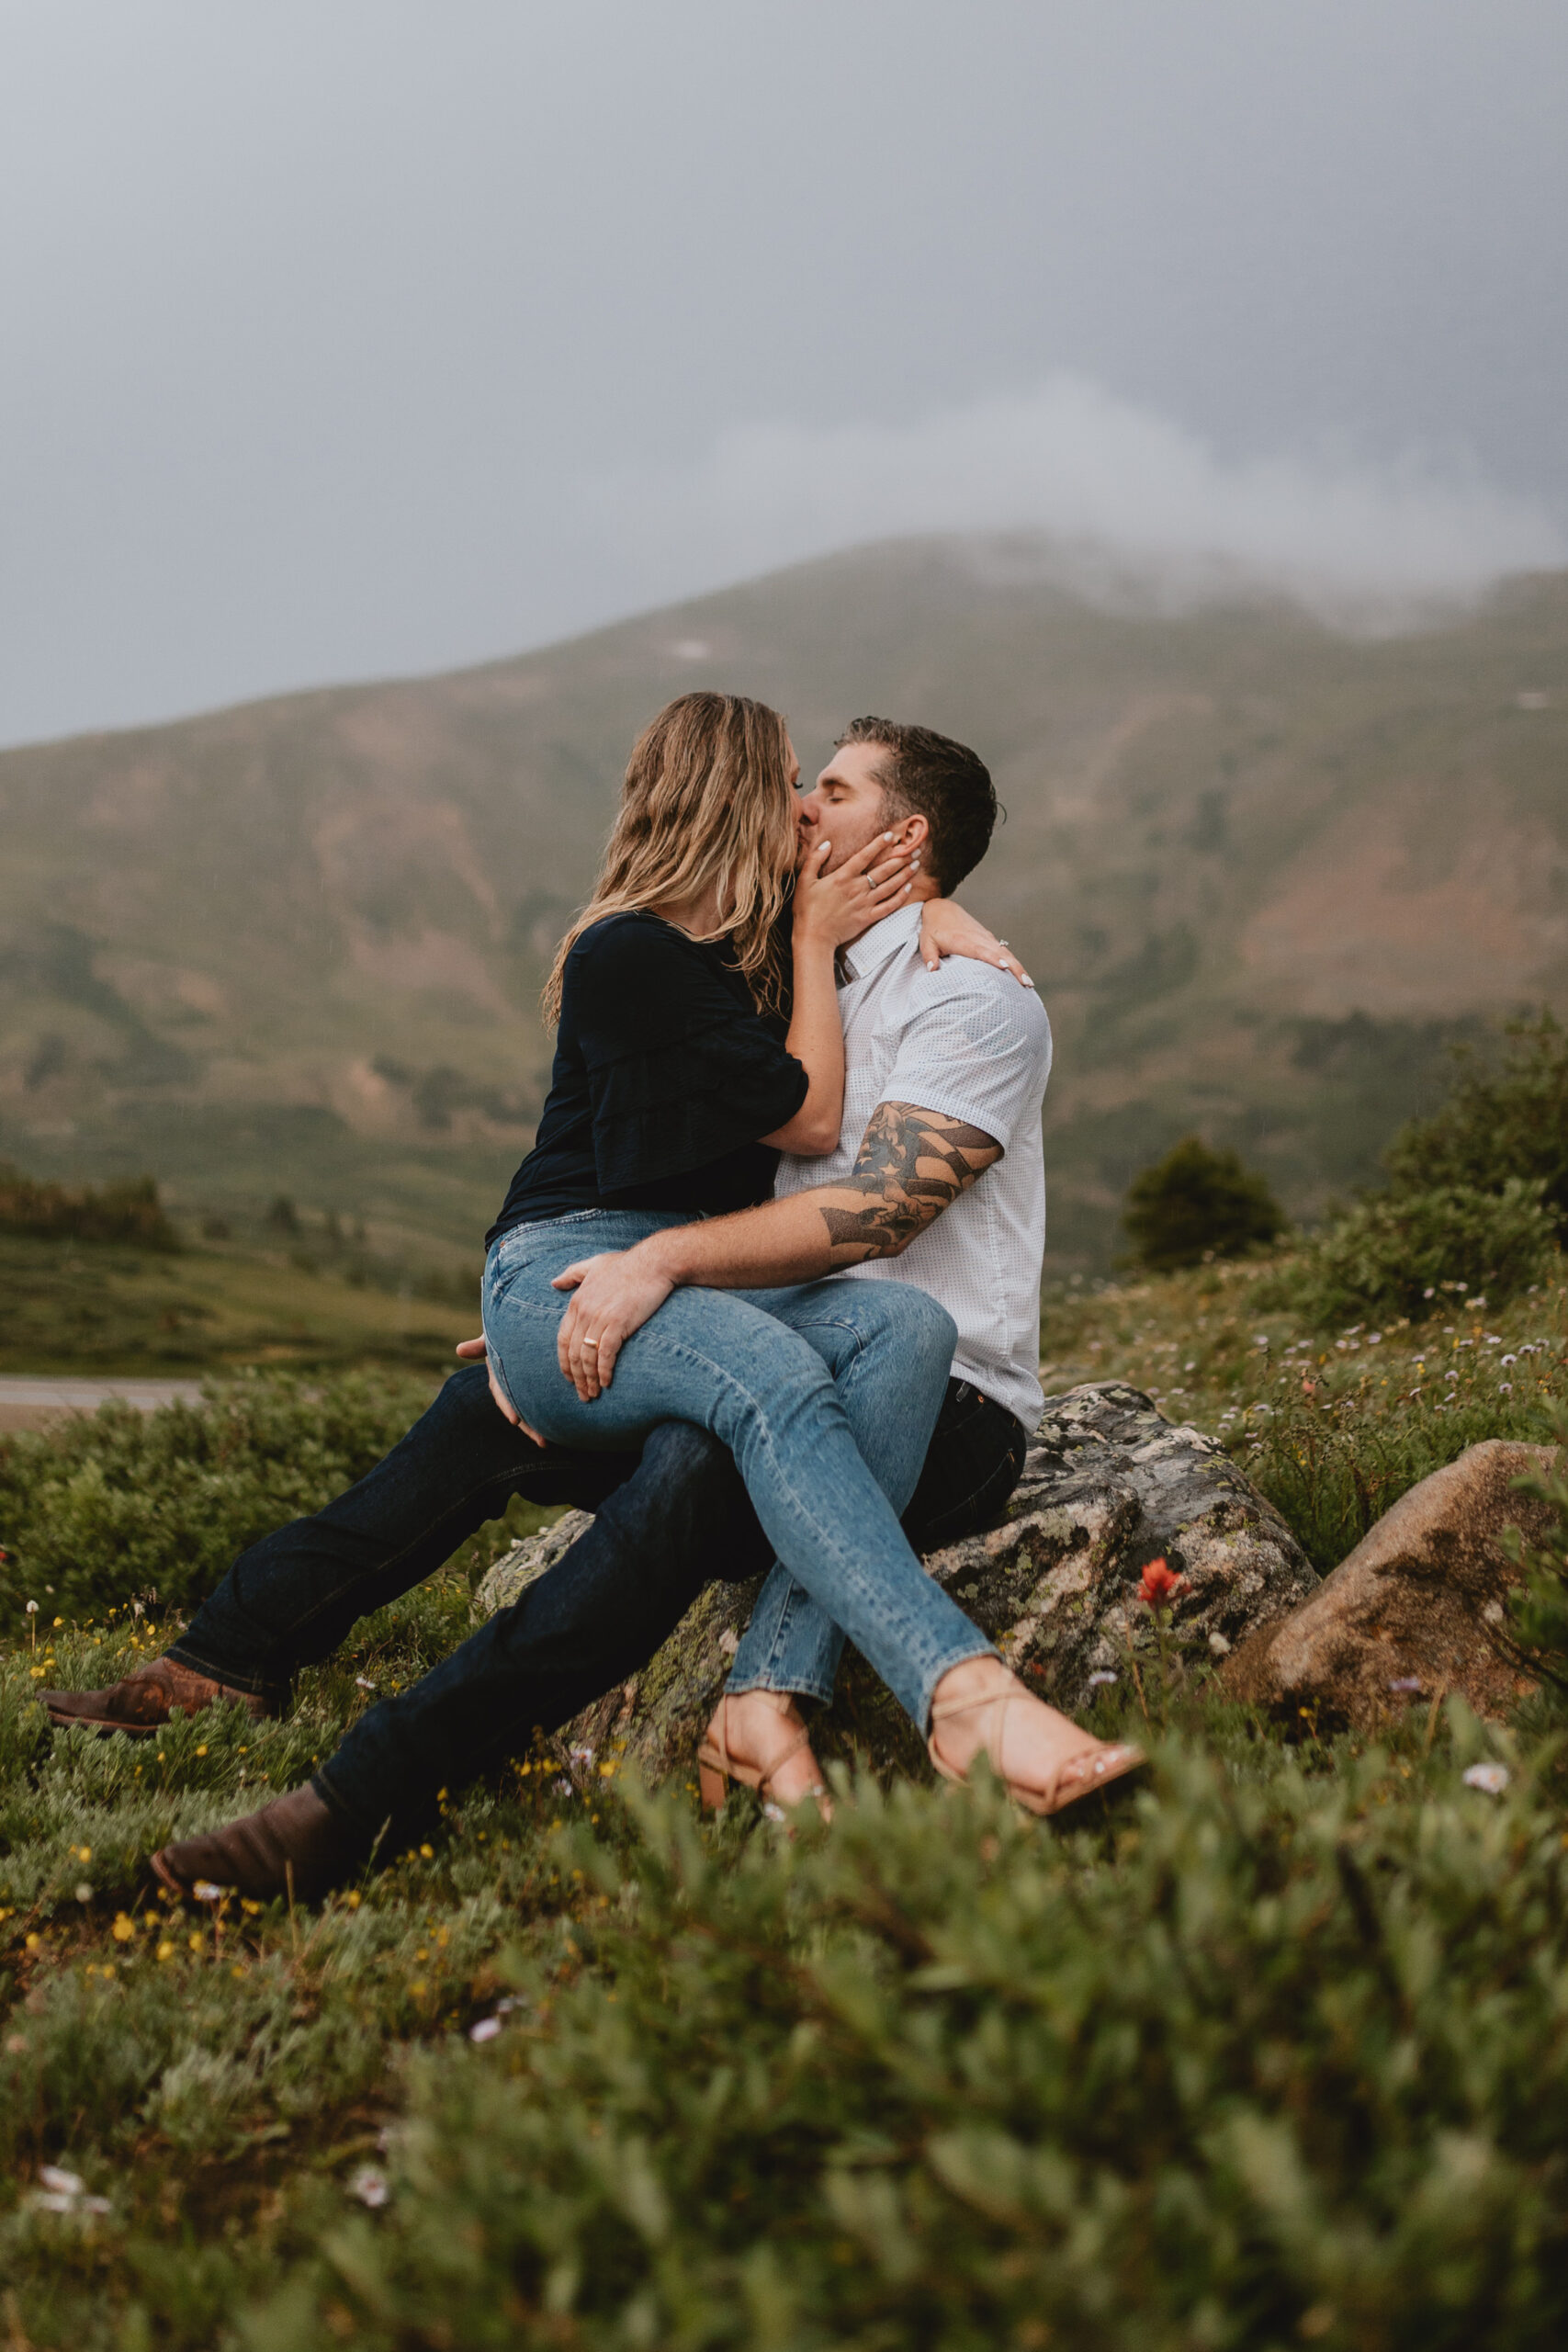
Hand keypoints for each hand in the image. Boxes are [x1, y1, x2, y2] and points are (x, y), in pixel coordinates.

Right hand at [454, 1334, 545, 1444]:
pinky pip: (541, 1401)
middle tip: (542, 1442)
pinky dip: (548, 1413)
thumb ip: (479, 1344)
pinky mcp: (536, 1385)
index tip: (516, 1420)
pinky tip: (560, 1428)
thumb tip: (460, 1350)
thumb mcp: (491, 1336)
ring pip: (530, 1409)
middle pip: (519, 1408)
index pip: (501, 1393)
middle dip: (528, 1426)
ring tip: (548, 1443)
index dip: (508, 1406)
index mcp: (498, 1373)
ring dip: (537, 1427)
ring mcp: (522, 1385)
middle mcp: (509, 1383)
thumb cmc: (503, 1327)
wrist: (517, 1325)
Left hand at [551, 1248, 673, 1398]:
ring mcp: (599, 1318)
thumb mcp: (594, 1264)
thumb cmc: (628, 1263)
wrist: (655, 1262)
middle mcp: (584, 1311)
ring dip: (590, 1380)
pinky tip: (607, 1382)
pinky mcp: (618, 1323)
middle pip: (573, 1353)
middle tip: (583, 1395)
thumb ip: (572, 1274)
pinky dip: (604, 1371)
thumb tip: (553, 1283)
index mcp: (576, 1301)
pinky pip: (605, 1354)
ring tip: (594, 1394)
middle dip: (577, 1378)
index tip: (570, 1378)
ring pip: (587, 1357)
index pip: (562, 1340)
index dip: (565, 1362)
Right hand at [793, 831, 917, 949]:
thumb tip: (827, 844)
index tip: (891, 835)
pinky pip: (889, 906)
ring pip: (890, 886)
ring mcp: (864, 904)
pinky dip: (900, 897)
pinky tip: (909, 888)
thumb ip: (815, 859)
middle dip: (901, 857)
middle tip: (914, 848)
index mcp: (842, 877)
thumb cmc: (807, 910)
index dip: (878, 844)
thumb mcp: (805, 881)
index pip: (864, 856)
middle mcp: (856, 888)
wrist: (813, 938)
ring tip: (916, 864)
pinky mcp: (868, 918)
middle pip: (884, 869)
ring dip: (905, 874)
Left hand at [918, 899, 1032, 985]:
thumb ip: (929, 955)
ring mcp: (985, 937)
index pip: (981, 950)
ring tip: (1029, 984)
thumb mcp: (926, 942)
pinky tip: (1020, 974)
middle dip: (1015, 968)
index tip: (1005, 968)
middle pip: (1000, 953)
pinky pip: (1003, 951)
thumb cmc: (933, 928)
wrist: (940, 909)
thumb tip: (932, 969)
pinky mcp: (988, 938)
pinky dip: (1013, 962)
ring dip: (1018, 967)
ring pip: (1005, 953)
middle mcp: (978, 938)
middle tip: (1026, 984)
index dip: (993, 958)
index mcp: (963, 940)